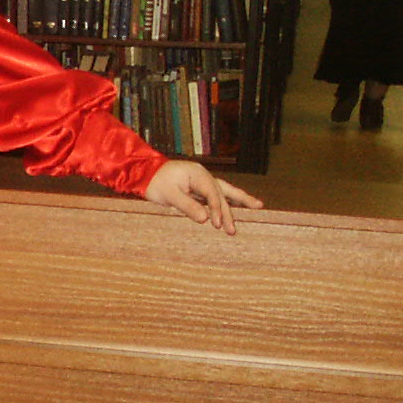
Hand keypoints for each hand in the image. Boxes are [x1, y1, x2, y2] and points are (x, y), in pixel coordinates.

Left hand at [143, 160, 261, 235]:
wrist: (144, 172)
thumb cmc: (155, 182)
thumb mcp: (168, 195)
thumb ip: (187, 206)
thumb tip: (205, 219)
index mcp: (197, 174)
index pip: (211, 193)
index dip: (216, 209)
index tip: (217, 224)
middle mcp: (203, 175)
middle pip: (221, 194)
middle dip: (228, 212)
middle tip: (233, 230)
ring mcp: (202, 180)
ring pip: (224, 191)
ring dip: (239, 200)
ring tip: (258, 206)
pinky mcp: (199, 187)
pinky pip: (216, 195)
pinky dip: (227, 201)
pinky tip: (240, 206)